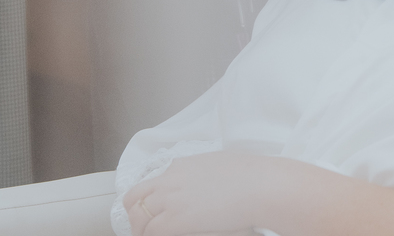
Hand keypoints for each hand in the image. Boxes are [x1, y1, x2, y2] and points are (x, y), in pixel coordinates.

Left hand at [124, 152, 284, 235]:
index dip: (152, 199)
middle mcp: (170, 180)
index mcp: (180, 166)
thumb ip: (203, 171)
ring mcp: (170, 200)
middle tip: (144, 228)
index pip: (153, 182)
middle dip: (136, 214)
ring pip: (137, 217)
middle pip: (134, 198)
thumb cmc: (250, 175)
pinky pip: (151, 232)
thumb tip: (205, 180)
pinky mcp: (175, 220)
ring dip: (141, 229)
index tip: (157, 210)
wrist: (259, 185)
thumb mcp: (220, 164)